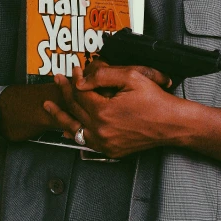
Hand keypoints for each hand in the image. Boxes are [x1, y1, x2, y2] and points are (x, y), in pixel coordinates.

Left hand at [43, 63, 178, 157]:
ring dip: (61, 116)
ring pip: (75, 129)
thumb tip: (82, 79)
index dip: (75, 79)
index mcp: (104, 112)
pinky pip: (86, 142)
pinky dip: (75, 133)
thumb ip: (104, 75)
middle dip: (64, 92)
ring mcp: (105, 144)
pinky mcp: (111, 151)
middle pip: (74, 110)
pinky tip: (67, 128)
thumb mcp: (131, 77)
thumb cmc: (155, 101)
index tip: (74, 69)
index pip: (80, 93)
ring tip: (48, 107)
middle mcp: (101, 131)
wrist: (172, 124)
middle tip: (57, 80)